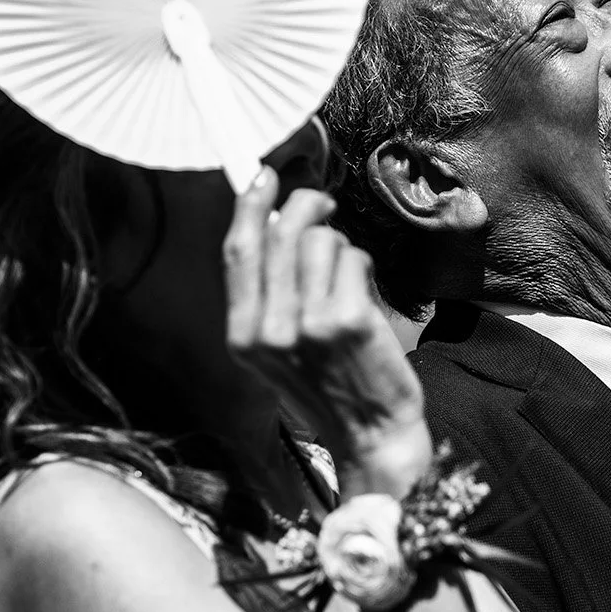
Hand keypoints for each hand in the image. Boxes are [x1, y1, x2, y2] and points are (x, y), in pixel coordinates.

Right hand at [222, 166, 431, 498]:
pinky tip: (365, 292)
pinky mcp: (350, 321)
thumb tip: (272, 224)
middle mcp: (269, 330)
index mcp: (242, 336)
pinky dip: (363, 266)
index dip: (250, 206)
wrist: (372, 436)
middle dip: (305, 205)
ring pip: (321, 240)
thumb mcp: (277, 353)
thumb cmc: (329, 387)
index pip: (238, 252)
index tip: (264, 176)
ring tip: (348, 276)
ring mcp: (310, 325)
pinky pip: (354, 259)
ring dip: (340, 246)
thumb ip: (267, 297)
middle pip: (280, 234)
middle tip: (323, 203)